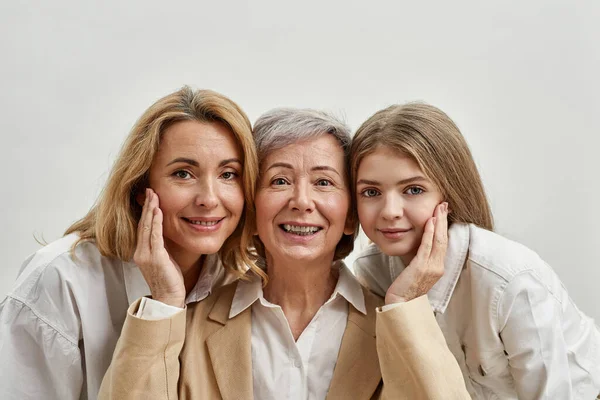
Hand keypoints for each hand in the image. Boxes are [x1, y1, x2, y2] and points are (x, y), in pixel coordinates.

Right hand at [133, 188, 185, 307]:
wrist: (169, 298)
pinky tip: (158, 210)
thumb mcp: (164, 258)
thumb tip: (166, 231)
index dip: (145, 212)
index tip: (149, 197)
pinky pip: (155, 236)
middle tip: (149, 190)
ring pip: (147, 227)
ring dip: (151, 210)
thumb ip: (162, 245)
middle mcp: (140, 252)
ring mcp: (146, 255)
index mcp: (141, 252)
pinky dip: (156, 222)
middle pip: (142, 224)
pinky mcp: (155, 258)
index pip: (143, 227)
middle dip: (146, 206)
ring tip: (153, 195)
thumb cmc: (169, 280)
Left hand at [385, 202, 447, 304]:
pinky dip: (429, 233)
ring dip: (439, 222)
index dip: (444, 226)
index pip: (443, 243)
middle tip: (444, 204)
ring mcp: (431, 268)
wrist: (401, 304)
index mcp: (438, 267)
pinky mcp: (421, 268)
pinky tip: (429, 221)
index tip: (443, 212)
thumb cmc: (406, 288)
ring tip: (439, 208)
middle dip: (444, 220)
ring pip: (438, 240)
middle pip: (444, 239)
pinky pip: (427, 247)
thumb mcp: (417, 271)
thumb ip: (421, 259)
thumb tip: (420, 245)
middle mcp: (438, 267)